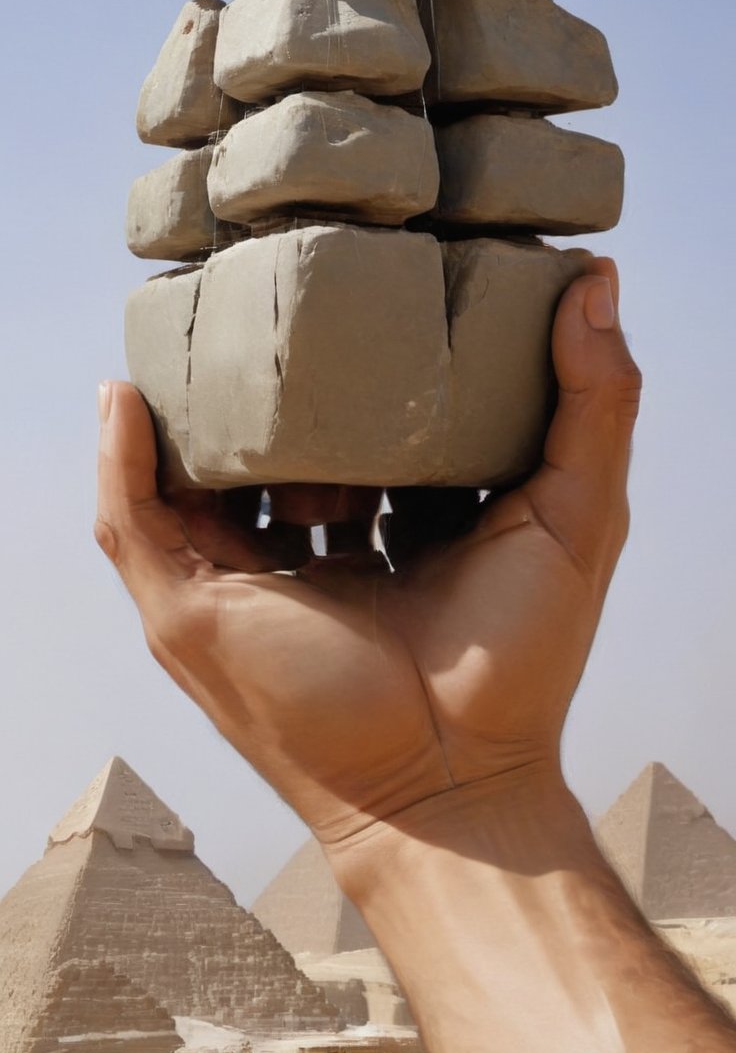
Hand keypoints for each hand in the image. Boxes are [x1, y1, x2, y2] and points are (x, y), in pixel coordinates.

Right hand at [95, 257, 639, 869]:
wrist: (457, 778)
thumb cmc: (518, 665)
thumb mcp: (575, 508)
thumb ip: (595, 396)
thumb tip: (595, 274)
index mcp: (391, 536)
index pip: (362, 432)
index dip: (368, 369)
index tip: (378, 295)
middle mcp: (312, 556)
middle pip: (273, 449)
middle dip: (271, 382)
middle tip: (280, 296)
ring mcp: (246, 583)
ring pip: (195, 476)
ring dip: (197, 409)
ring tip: (199, 327)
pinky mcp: (194, 607)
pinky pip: (133, 518)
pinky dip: (121, 455)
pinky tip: (129, 390)